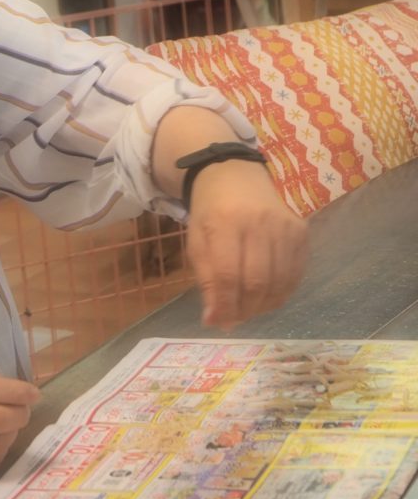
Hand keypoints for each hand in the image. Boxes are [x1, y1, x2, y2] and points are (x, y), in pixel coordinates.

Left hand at [185, 159, 307, 329]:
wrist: (235, 176)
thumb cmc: (210, 212)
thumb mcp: (196, 241)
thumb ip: (206, 279)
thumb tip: (215, 320)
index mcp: (226, 222)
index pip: (229, 275)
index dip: (225, 305)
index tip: (217, 322)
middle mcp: (260, 223)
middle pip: (258, 282)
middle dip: (245, 309)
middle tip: (233, 319)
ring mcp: (286, 227)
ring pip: (280, 283)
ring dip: (263, 306)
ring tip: (247, 309)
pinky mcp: (302, 231)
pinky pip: (296, 274)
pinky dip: (281, 293)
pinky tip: (266, 295)